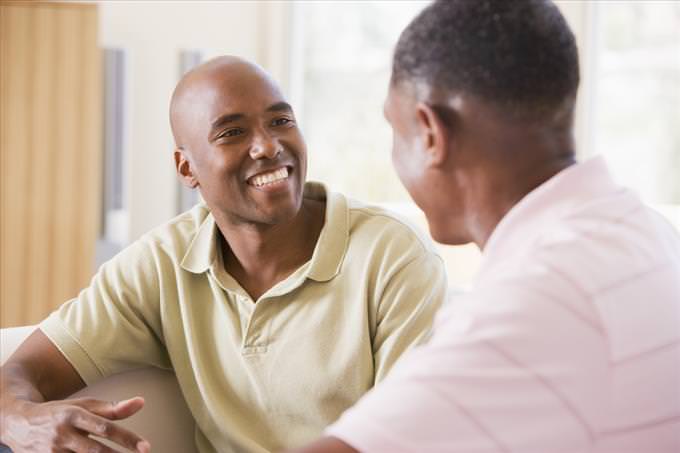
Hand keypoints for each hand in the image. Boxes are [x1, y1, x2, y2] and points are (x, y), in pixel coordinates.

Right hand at [2, 396, 150, 451]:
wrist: (18, 421)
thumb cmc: (58, 413)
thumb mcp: (83, 406)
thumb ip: (112, 408)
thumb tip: (141, 402)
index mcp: (74, 415)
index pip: (105, 428)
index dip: (126, 438)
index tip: (145, 447)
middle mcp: (63, 434)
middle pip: (95, 451)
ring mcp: (52, 452)